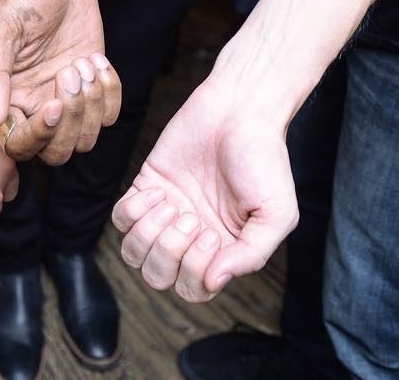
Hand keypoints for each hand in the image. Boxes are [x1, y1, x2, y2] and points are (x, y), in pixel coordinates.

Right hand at [0, 0, 120, 164]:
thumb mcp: (0, 30)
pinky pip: (110, 114)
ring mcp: (68, 99)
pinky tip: (97, 59)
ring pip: (85, 140)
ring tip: (84, 62)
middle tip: (70, 73)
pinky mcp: (93, 86)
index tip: (55, 104)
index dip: (38, 136)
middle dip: (71, 123)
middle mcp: (36, 106)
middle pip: (55, 153)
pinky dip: (111, 91)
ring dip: (92, 106)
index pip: (18, 145)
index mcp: (8, 100)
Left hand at [111, 78, 296, 301]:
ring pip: (134, 254)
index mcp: (222, 251)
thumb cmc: (264, 159)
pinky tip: (159, 190)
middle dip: (169, 252)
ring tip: (171, 203)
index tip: (211, 232)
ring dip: (148, 234)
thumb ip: (251, 254)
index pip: (194, 288)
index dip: (195, 269)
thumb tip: (214, 282)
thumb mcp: (277, 212)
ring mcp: (166, 213)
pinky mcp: (147, 186)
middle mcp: (190, 238)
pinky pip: (120, 219)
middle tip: (191, 217)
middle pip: (159, 277)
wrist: (240, 110)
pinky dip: (134, 210)